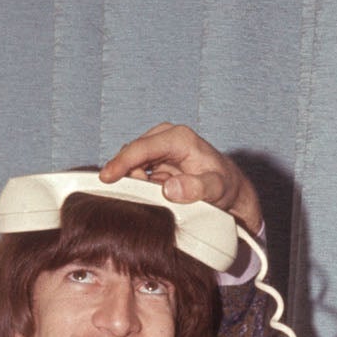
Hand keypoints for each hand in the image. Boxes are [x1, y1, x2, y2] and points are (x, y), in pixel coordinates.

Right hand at [100, 124, 263, 232]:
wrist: (229, 189)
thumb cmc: (225, 187)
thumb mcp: (217, 189)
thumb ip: (197, 188)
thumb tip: (169, 188)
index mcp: (179, 138)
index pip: (142, 147)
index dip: (121, 162)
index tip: (106, 178)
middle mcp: (166, 138)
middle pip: (133, 153)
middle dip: (125, 174)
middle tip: (132, 198)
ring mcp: (159, 149)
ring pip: (132, 163)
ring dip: (132, 182)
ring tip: (148, 198)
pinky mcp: (155, 161)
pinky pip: (136, 171)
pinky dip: (135, 184)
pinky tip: (145, 197)